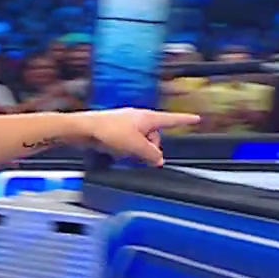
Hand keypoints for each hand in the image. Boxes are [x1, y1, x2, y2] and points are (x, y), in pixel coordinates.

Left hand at [72, 108, 200, 165]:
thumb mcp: (136, 146)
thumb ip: (151, 154)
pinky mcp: (113, 131)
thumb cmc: (108, 132)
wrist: (82, 129)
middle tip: (141, 156)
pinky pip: (126, 143)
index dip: (185, 120)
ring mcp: (125, 124)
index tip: (196, 119)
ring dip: (135, 151)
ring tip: (123, 154)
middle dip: (150, 148)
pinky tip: (114, 153)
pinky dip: (124, 150)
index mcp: (147, 117)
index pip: (171, 119)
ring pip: (139, 142)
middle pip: (154, 136)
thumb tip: (158, 160)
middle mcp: (138, 118)